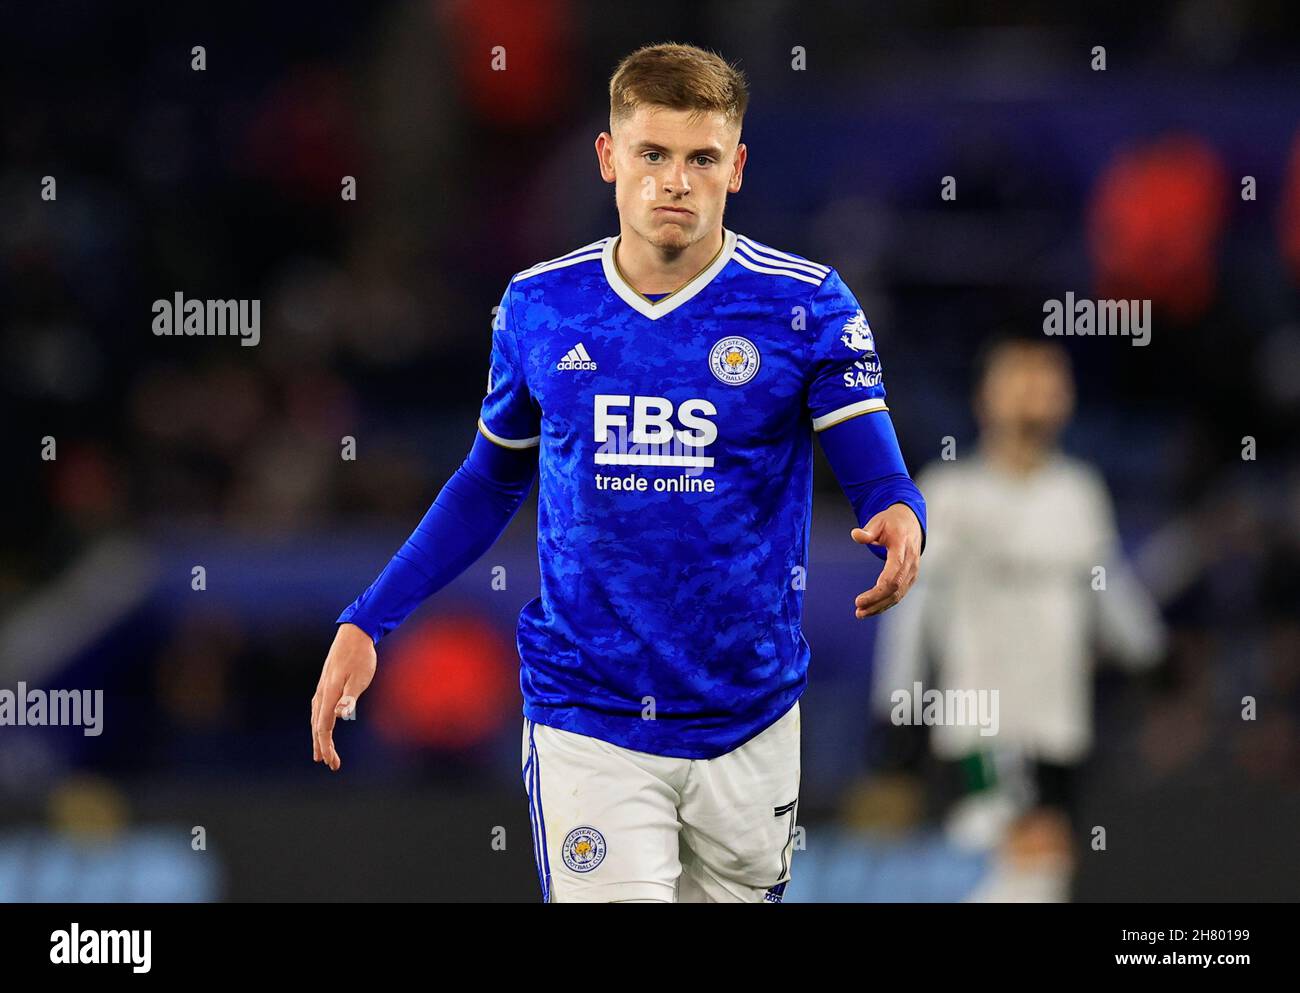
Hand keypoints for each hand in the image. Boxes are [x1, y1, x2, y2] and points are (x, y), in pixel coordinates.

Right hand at [312, 622, 376, 770]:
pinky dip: (319, 723)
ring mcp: (322, 688)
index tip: (331, 762)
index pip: (323, 727)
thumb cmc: (360, 656)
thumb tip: (341, 715)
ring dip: (319, 736)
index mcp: (328, 694)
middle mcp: (321, 693)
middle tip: (330, 764)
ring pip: (316, 718)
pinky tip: (324, 726)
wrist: (354, 634)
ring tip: (322, 752)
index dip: (326, 746)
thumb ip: (349, 697)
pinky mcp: (326, 684)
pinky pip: (319, 710)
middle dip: (323, 746)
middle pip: (317, 725)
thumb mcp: (359, 678)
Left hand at [850, 503, 922, 617]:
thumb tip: (855, 535)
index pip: (894, 572)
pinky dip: (886, 603)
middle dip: (876, 601)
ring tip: (861, 614)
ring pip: (898, 594)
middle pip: (895, 587)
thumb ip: (868, 531)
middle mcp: (910, 561)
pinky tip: (872, 609)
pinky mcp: (910, 577)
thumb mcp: (878, 521)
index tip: (861, 599)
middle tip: (858, 610)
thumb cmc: (891, 522)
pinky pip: (900, 594)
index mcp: (902, 547)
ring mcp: (913, 571)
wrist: (910, 522)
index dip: (879, 588)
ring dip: (880, 606)